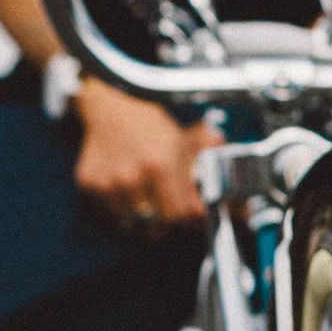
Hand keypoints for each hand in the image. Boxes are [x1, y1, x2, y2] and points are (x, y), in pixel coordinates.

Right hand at [71, 79, 219, 231]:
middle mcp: (133, 175)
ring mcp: (109, 183)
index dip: (191, 216)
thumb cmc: (151, 124)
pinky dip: (121, 210)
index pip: (183, 215)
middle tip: (170, 204)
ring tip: (148, 196)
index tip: (192, 211)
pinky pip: (111, 215)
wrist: (111, 105)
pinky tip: (127, 189)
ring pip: (135, 225)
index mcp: (160, 163)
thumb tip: (242, 201)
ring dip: (145, 218)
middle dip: (170, 219)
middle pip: (160, 225)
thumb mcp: (187, 138)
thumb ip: (212, 168)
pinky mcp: (89, 185)